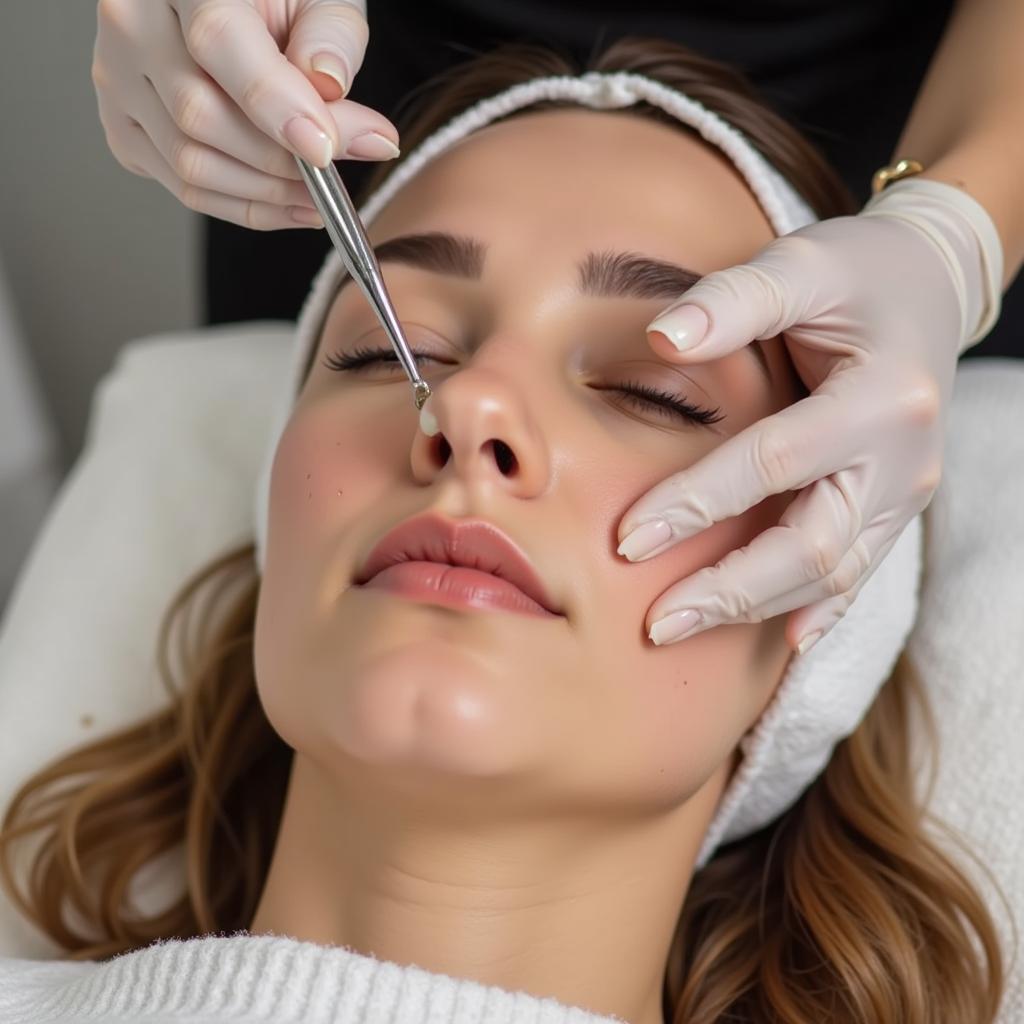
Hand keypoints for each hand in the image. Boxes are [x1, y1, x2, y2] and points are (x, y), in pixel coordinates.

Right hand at [93, 0, 399, 229]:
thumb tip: (329, 85)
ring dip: (270, 193)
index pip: (217, 40)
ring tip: (325, 193)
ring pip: (191, 163)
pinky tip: (291, 203)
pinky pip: (186, 188)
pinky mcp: (125, 130)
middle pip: (200, 115)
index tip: (324, 147)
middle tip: (342, 167)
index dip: (274, 103)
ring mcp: (118, 81)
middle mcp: (131, 24)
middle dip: (284, 159)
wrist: (222, 5)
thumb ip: (331, 35)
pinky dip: (247, 206)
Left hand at [617, 179, 1000, 651]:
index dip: (698, 502)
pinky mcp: (899, 509)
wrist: (930, 288)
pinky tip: (781, 642)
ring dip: (756, 608)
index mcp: (883, 395)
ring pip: (834, 573)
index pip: (774, 463)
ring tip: (683, 628)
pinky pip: (861, 574)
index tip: (627, 538)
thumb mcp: (802, 263)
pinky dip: (820, 611)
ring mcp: (908, 492)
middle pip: (813, 544)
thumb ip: (733, 299)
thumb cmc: (858, 272)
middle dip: (729, 589)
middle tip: (656, 622)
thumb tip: (658, 338)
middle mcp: (905, 457)